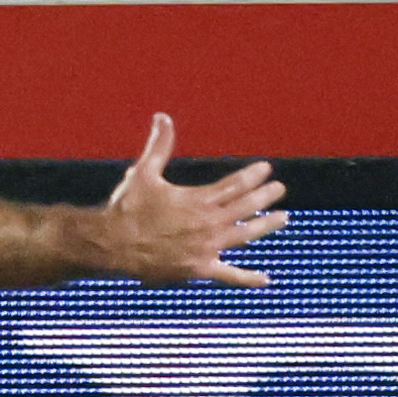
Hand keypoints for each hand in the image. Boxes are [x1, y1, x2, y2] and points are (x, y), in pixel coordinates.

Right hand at [87, 112, 285, 287]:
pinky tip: (265, 279)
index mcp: (198, 199)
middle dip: (265, 196)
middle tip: (280, 189)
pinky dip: (248, 278)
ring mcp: (207, 248)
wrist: (114, 245)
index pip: (234, 185)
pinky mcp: (200, 269)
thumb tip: (163, 117)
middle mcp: (208, 223)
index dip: (252, 176)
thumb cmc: (127, 208)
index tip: (266, 169)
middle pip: (245, 207)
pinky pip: (229, 275)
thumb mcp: (143, 173)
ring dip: (265, 226)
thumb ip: (159, 146)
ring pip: (245, 235)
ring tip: (283, 218)